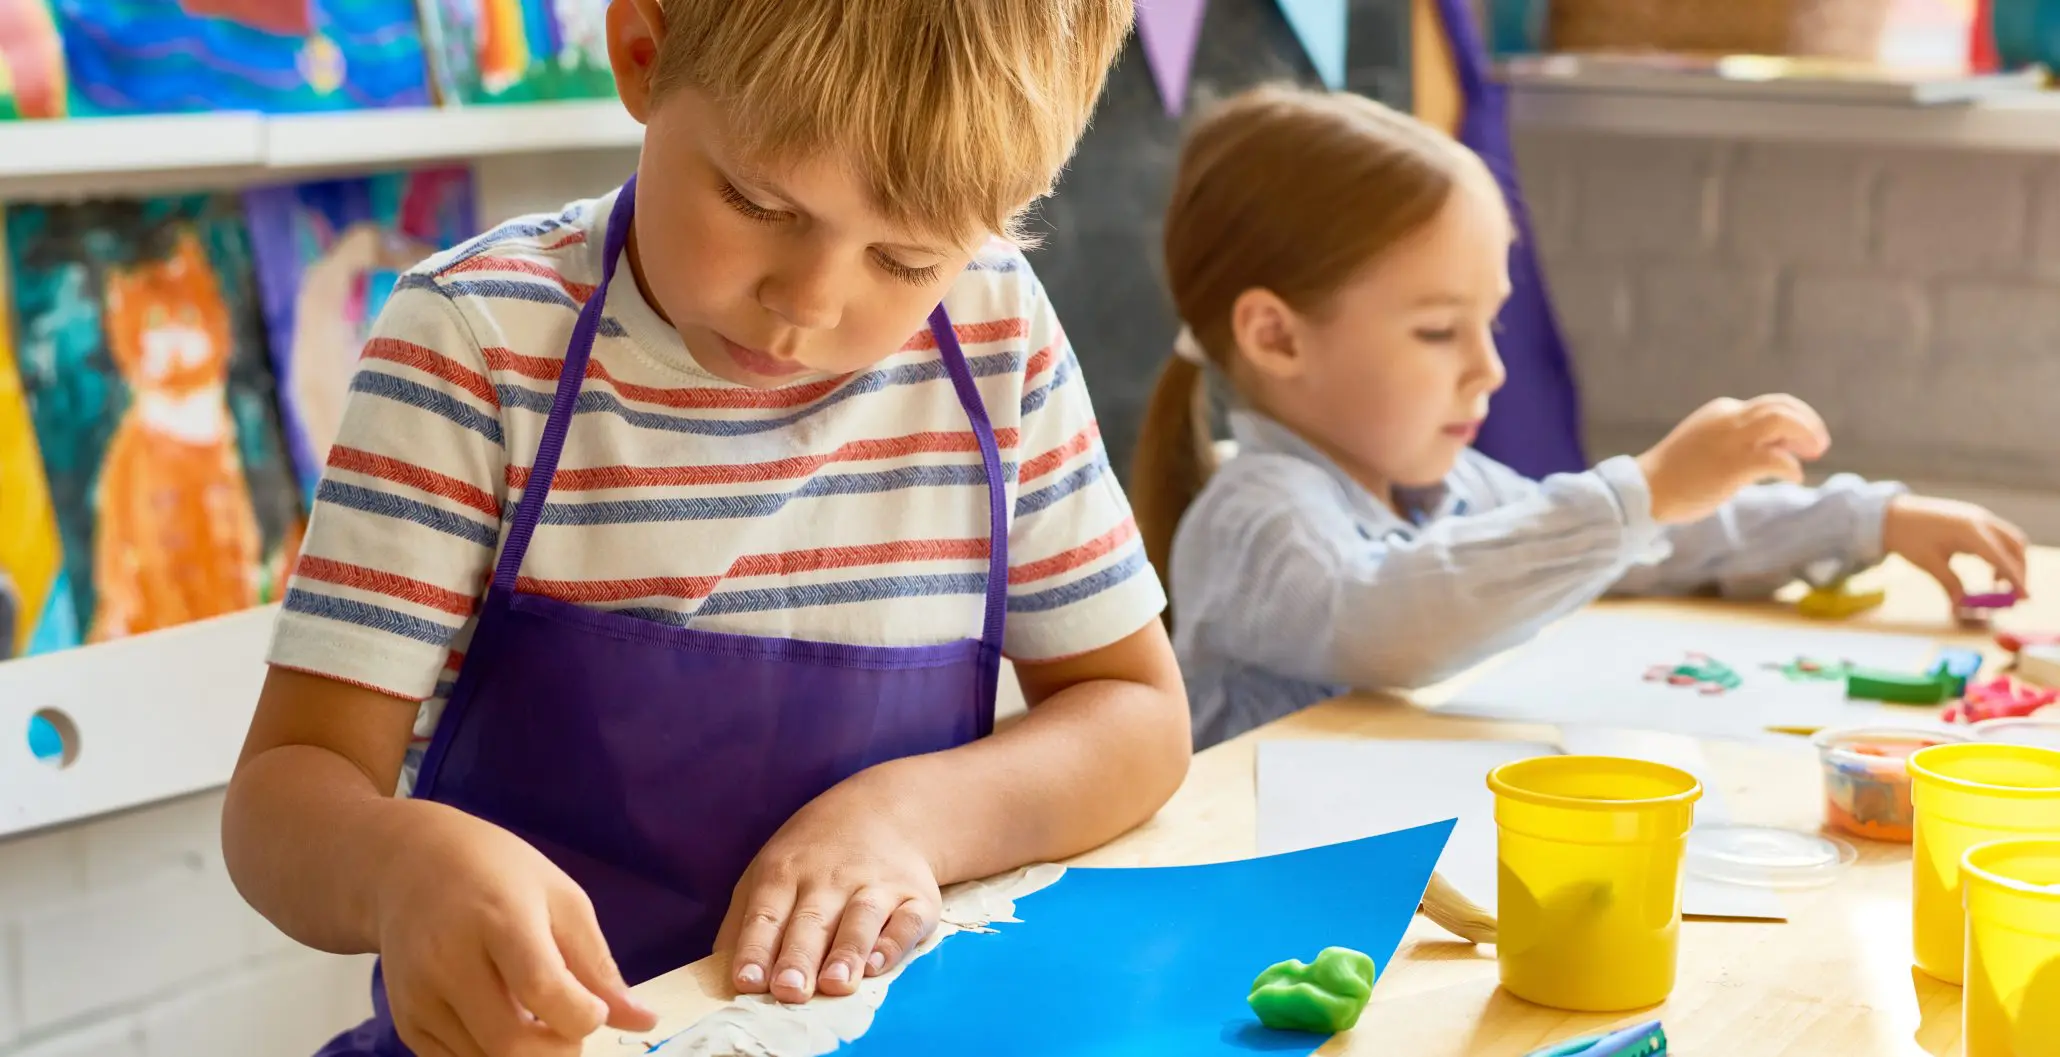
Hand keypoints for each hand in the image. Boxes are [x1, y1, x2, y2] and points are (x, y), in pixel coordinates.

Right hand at [376, 805, 657, 1055]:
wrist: (408, 866)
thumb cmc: (498, 874)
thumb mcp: (561, 899)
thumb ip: (598, 966)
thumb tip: (645, 1022)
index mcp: (499, 920)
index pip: (543, 990)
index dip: (582, 1015)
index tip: (593, 1008)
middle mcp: (449, 962)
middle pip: (511, 1044)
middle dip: (559, 1053)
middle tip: (571, 1025)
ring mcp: (420, 997)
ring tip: (537, 1019)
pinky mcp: (406, 1022)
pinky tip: (503, 1021)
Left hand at [717, 781, 941, 1003]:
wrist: (886, 809)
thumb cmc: (813, 856)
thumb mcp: (768, 870)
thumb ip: (743, 923)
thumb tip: (723, 977)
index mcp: (785, 872)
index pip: (766, 915)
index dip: (755, 949)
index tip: (747, 982)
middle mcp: (831, 878)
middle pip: (811, 921)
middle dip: (798, 957)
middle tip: (789, 990)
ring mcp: (876, 886)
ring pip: (860, 921)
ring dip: (846, 953)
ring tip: (834, 985)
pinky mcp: (916, 898)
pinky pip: (907, 923)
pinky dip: (894, 944)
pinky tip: (878, 965)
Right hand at [1635, 395, 1830, 524]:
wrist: (1645, 490)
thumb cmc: (1675, 474)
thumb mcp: (1707, 446)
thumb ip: (1737, 442)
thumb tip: (1774, 450)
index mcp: (1722, 411)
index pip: (1770, 404)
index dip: (1795, 419)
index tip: (1801, 442)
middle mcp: (1728, 417)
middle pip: (1782, 405)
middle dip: (1808, 422)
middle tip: (1819, 445)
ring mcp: (1731, 439)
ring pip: (1783, 420)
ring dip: (1807, 434)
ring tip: (1815, 453)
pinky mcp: (1733, 464)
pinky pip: (1776, 458)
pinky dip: (1791, 467)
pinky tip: (1794, 477)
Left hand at [1882, 494, 2029, 608]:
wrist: (1890, 514)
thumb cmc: (1907, 537)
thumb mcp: (1928, 563)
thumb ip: (1949, 584)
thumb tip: (1961, 607)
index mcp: (1969, 531)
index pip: (2001, 558)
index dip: (2016, 579)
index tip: (2024, 598)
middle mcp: (1980, 520)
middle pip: (2015, 546)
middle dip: (2019, 571)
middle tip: (2012, 596)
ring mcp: (1978, 517)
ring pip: (2010, 540)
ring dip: (2011, 562)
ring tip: (1996, 585)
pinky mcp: (1973, 519)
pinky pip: (1998, 537)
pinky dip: (2001, 554)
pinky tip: (1990, 572)